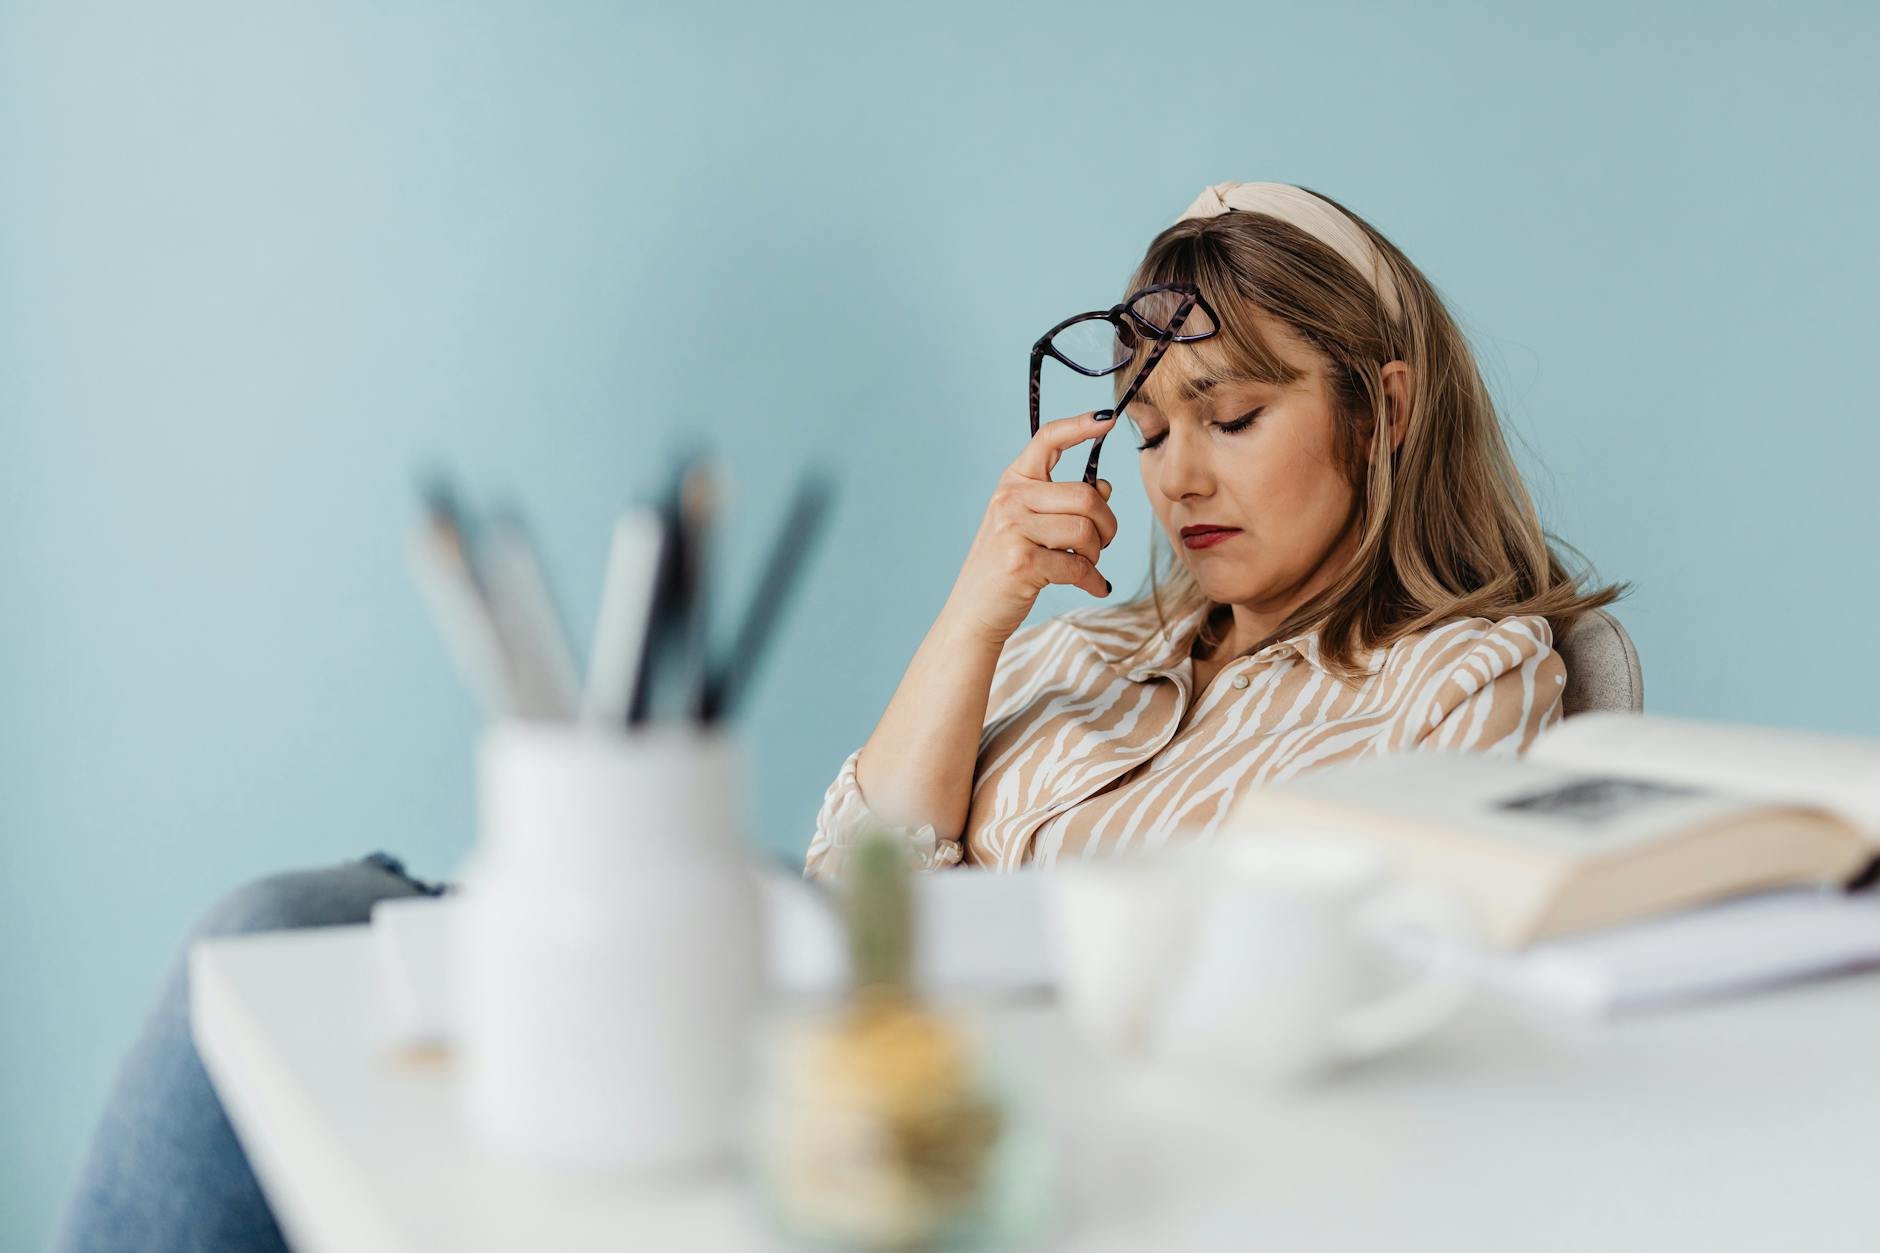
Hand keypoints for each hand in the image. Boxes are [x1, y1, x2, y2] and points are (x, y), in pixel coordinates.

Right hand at [943, 411, 1120, 646]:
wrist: (973, 611)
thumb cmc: (1007, 565)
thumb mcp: (1030, 525)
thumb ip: (1065, 502)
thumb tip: (1105, 486)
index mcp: (1012, 482)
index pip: (1047, 439)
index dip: (1080, 425)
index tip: (1107, 419)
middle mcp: (1009, 499)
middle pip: (1086, 496)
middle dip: (1107, 524)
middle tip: (1103, 543)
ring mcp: (1013, 529)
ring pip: (1086, 530)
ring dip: (1098, 553)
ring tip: (1089, 564)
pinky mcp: (1022, 561)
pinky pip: (1079, 565)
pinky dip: (1094, 580)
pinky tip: (1096, 586)